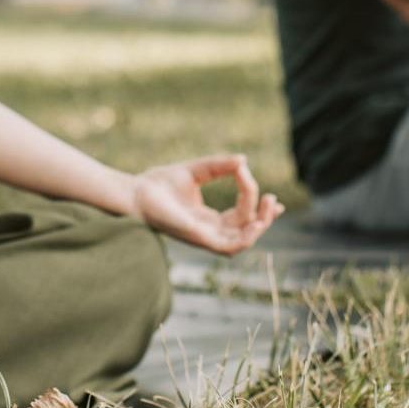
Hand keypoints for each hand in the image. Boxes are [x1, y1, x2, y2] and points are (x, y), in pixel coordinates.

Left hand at [131, 154, 282, 255]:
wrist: (135, 193)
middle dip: (265, 217)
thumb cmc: (158, 184)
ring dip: (261, 226)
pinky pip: (230, 247)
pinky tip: (256, 221)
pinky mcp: (200, 239)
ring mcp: (205, 237)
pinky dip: (247, 237)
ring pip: (243, 242)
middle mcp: (209, 231)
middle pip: (247, 230)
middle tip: (273, 199)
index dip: (253, 199)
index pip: (241, 214)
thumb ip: (219, 166)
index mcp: (209, 219)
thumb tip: (244, 160)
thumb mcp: (196, 170)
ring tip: (269, 206)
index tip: (245, 170)